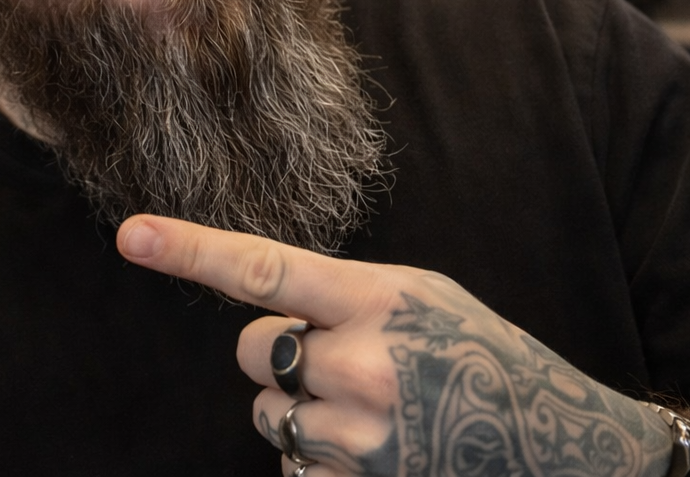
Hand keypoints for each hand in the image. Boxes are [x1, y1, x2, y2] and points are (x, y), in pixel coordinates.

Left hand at [118, 216, 672, 476]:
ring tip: (375, 413)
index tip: (131, 236)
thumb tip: (259, 302)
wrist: (558, 448)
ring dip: (303, 412)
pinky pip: (292, 468)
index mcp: (378, 301)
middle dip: (280, 355)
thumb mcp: (421, 300)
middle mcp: (361, 368)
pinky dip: (320, 462)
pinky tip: (378, 452)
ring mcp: (358, 438)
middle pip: (252, 351)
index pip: (263, 268)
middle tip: (345, 362)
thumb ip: (340, 297)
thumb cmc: (482, 359)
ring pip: (268, 415)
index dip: (189, 251)